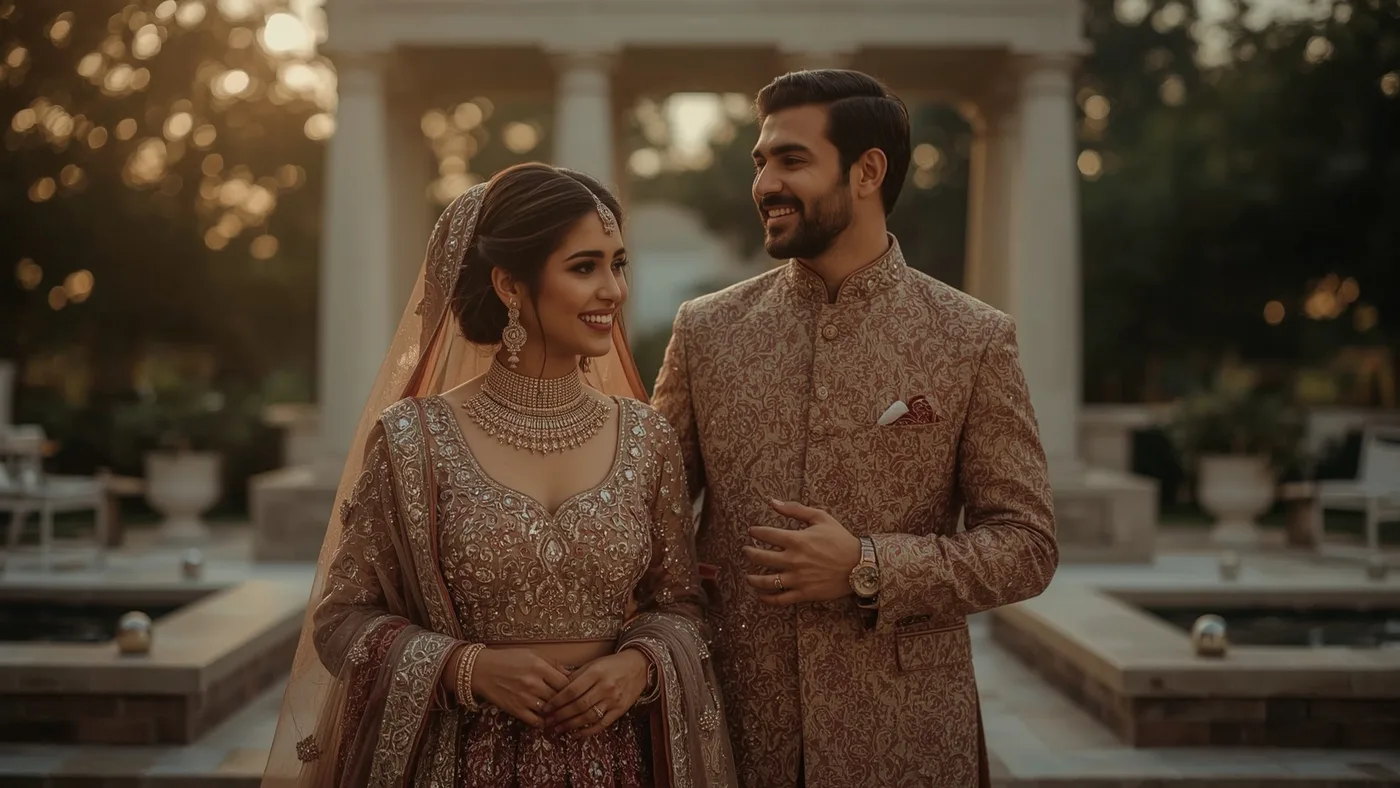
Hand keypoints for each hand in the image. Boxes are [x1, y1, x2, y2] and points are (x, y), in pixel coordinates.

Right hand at [469, 648, 571, 726]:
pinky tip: (545, 718)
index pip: (565, 682)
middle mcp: (533, 683)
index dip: (571, 687)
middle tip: (568, 702)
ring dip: (555, 712)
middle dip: (564, 700)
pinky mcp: (515, 710)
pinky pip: (536, 722)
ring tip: (558, 711)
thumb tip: (571, 674)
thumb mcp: (532, 654)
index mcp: (539, 667)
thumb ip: (553, 663)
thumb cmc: (508, 659)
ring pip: (549, 710)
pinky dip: (543, 722)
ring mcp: (524, 698)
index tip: (572, 689)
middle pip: (559, 697)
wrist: (482, 670)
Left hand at [542, 649, 649, 736]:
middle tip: (547, 723)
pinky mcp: (620, 710)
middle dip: (560, 716)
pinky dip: (587, 731)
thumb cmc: (611, 665)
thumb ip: (575, 677)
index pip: (571, 690)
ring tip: (557, 729)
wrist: (638, 667)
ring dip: (570, 725)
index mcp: (596, 673)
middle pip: (578, 705)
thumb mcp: (592, 664)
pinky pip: (602, 724)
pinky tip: (575, 734)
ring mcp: (614, 700)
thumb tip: (554, 690)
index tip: (545, 708)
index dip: (556, 701)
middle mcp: (605, 687)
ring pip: (589, 716)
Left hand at [743, 499, 859, 605]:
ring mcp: (797, 578)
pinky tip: (761, 596)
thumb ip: (795, 509)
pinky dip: (767, 598)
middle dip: (749, 553)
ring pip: (766, 581)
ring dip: (753, 579)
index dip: (756, 532)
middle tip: (746, 551)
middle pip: (760, 558)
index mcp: (796, 540)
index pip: (766, 535)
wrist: (859, 565)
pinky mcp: (803, 593)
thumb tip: (772, 502)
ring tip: (748, 576)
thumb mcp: (820, 518)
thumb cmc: (840, 539)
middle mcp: (793, 560)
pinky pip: (780, 599)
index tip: (752, 532)